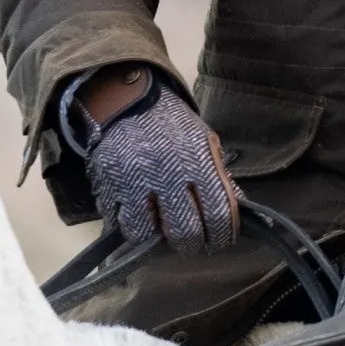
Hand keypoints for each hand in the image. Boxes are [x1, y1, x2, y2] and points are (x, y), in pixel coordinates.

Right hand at [58, 66, 238, 248]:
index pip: (217, 213)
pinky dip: (131, 227)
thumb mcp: (204, 142)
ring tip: (164, 230)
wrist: (127, 101)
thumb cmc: (172, 125)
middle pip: (184, 232)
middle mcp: (166, 172)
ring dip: (157, 239)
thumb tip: (236, 214)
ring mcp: (134, 181)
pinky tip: (141, 218)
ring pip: (147, 235)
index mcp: (197, 158)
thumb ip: (219, 177)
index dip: (222, 236)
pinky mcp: (108, 186)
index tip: (221, 240)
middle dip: (192, 244)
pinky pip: (118, 224)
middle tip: (194, 242)